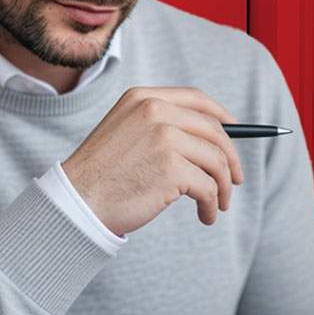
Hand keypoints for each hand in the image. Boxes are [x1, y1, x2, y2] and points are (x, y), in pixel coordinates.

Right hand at [61, 86, 245, 235]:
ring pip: (216, 161)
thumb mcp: (126, 132)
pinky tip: (204, 216)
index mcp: (143, 98)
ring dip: (222, 187)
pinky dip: (211, 204)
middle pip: (214, 131)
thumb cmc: (102, 174)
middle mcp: (155, 111)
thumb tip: (212, 139)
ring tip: (217, 205)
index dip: (222, 115)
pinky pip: (208, 187)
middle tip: (234, 181)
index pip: (196, 99)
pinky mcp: (172, 168)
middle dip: (230, 159)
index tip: (236, 131)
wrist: (77, 200)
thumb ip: (160, 125)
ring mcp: (164, 138)